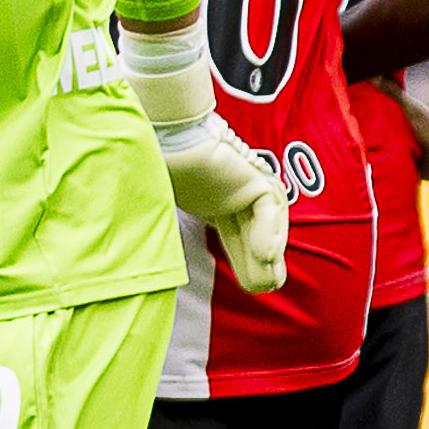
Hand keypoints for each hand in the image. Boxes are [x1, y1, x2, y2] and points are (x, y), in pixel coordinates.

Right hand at [158, 116, 287, 292]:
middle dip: (259, 263)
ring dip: (268, 252)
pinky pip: (268, 209)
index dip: (243, 261)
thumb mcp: (168, 208)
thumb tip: (159, 263)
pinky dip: (268, 233)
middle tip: (266, 287)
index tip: (250, 287)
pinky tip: (265, 256)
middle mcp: (235, 193)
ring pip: (266, 224)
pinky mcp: (254, 179)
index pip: (235, 236)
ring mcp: (246, 185)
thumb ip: (172, 233)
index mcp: (216, 201)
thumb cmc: (159, 168)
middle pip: (252, 235)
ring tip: (269, 280)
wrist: (165, 141)